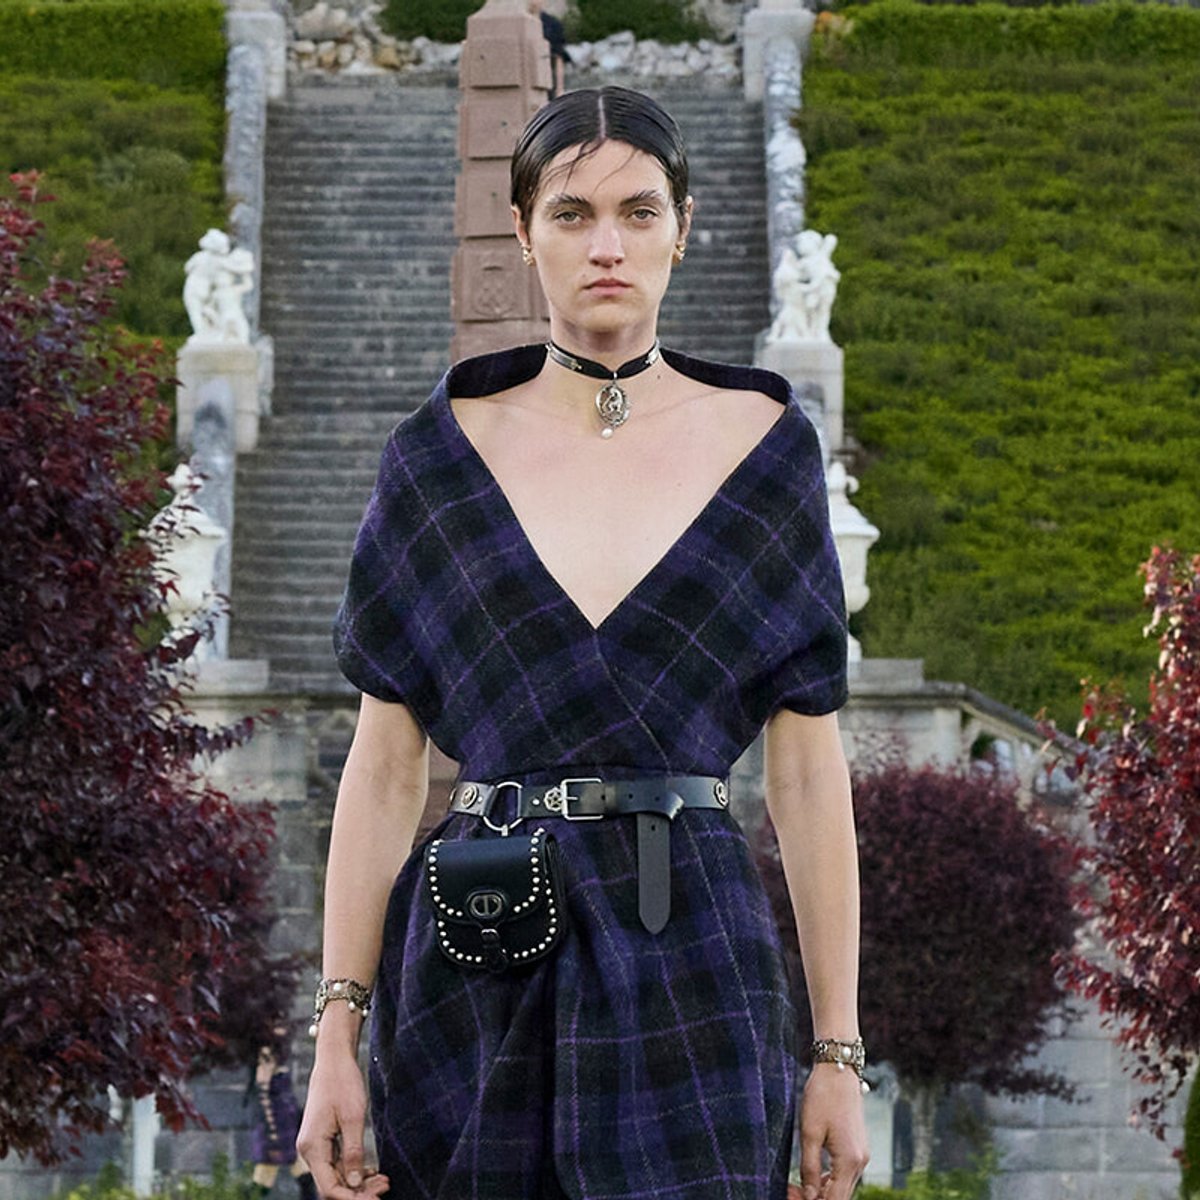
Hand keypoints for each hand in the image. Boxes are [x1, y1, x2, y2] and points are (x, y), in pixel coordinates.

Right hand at [296, 1049, 389, 1199]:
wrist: (334, 1060)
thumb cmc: (343, 1083)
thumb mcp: (353, 1117)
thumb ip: (353, 1152)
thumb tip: (355, 1183)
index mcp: (312, 1147)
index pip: (329, 1187)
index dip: (351, 1197)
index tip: (374, 1197)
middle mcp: (309, 1150)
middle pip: (332, 1183)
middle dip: (358, 1190)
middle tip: (385, 1187)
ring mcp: (315, 1145)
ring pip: (335, 1174)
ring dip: (358, 1181)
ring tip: (384, 1180)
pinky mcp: (322, 1140)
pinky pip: (336, 1162)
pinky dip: (353, 1168)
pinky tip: (372, 1170)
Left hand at [798, 1063, 868, 1199]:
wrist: (838, 1072)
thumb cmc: (822, 1097)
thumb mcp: (809, 1132)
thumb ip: (809, 1167)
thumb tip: (809, 1195)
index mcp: (849, 1161)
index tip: (791, 1195)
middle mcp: (860, 1162)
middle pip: (839, 1197)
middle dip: (815, 1198)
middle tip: (790, 1190)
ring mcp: (861, 1155)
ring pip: (842, 1187)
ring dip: (821, 1191)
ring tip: (796, 1184)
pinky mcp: (857, 1148)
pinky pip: (844, 1174)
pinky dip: (829, 1180)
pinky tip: (811, 1175)